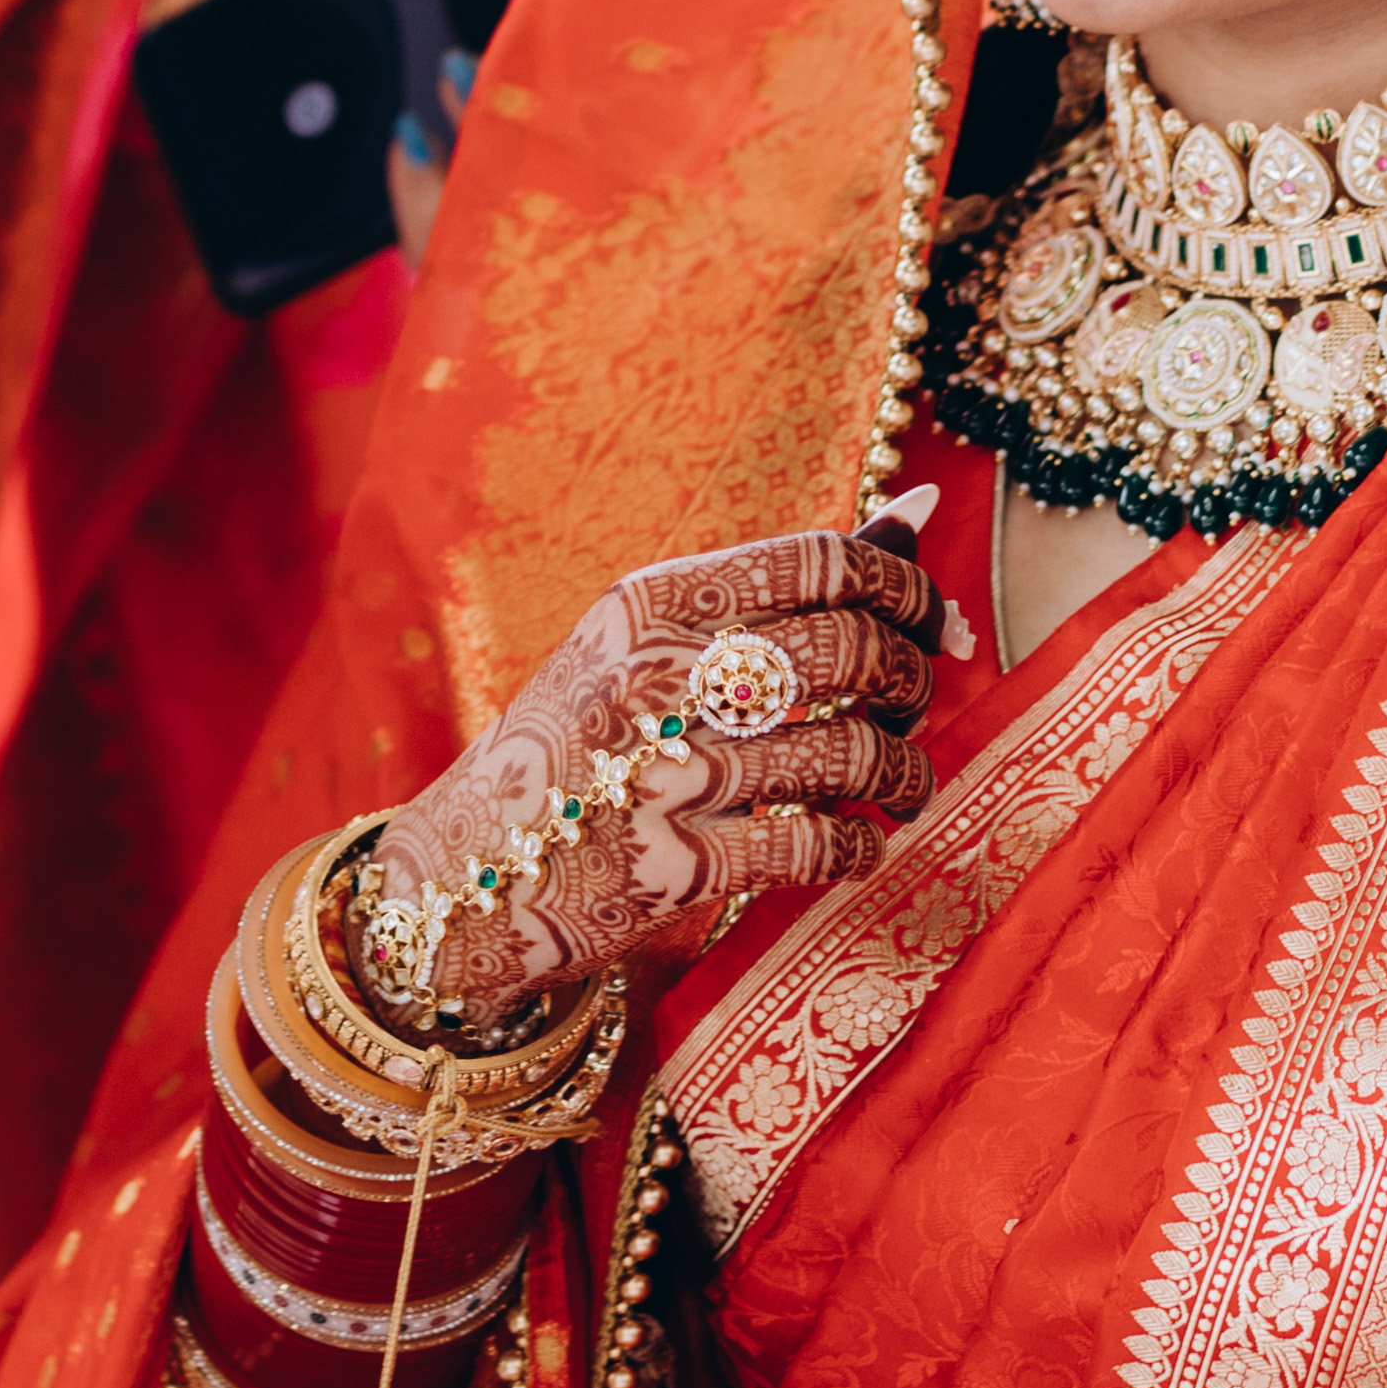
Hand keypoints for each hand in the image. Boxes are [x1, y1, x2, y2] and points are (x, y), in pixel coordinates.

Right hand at [372, 495, 941, 1028]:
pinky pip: (813, 846)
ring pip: (848, 753)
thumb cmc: (578, 747)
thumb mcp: (649, 646)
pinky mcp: (669, 870)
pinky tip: (854, 846)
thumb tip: (922, 510)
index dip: (905, 589)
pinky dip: (860, 848)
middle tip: (911, 712)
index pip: (822, 560)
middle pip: (850, 648)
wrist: (458, 877)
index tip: (928, 625)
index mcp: (647, 604)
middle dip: (913, 682)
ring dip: (904, 774)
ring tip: (899, 788)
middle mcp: (650, 678)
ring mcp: (658, 776)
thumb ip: (782, 586)